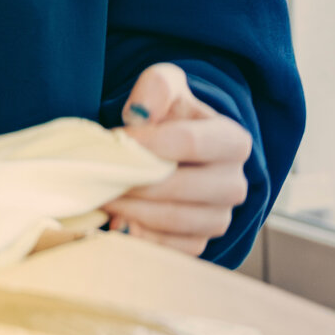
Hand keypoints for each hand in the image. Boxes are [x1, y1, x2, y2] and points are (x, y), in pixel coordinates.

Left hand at [104, 63, 251, 257]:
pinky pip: (168, 247)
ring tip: (104, 195)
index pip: (189, 142)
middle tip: (100, 174)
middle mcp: (234, 184)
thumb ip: (157, 87)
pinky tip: (117, 220)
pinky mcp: (198, 243)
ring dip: (132, 209)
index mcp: (233, 141)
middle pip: (180, 186)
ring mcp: (219, 218)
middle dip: (135, 180)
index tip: (116, 139)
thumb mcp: (165, 88)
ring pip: (173, 220)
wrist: (174, 151)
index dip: (148, 142)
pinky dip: (139, 236)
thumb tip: (142, 111)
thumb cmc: (169, 115)